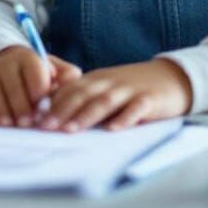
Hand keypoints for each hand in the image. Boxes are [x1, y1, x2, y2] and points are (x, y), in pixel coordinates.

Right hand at [0, 45, 81, 126]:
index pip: (35, 76)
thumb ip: (66, 74)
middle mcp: (7, 64)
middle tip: (28, 123)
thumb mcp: (52, 68)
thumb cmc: (35, 73)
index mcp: (29, 58)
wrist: (7, 63)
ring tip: (11, 124)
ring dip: (3, 113)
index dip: (40, 96)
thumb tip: (74, 78)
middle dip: (22, 108)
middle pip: (14, 88)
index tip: (44, 110)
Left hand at [38, 58, 192, 132]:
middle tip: (45, 126)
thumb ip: (85, 98)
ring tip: (71, 129)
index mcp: (96, 80)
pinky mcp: (150, 99)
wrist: (172, 77)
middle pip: (83, 94)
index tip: (35, 119)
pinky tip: (114, 129)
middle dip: (62, 110)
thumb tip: (55, 114)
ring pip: (104, 101)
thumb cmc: (133, 88)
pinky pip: (136, 109)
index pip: (70, 89)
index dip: (52, 104)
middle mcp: (110, 82)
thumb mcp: (107, 88)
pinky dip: (124, 118)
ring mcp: (129, 90)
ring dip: (86, 115)